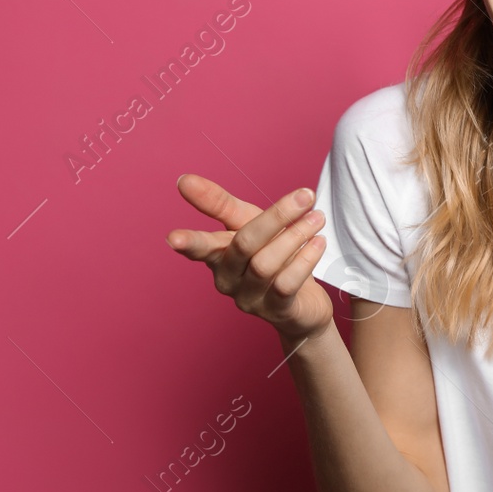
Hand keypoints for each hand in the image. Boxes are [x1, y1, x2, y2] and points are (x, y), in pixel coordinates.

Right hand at [167, 174, 332, 344]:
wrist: (303, 303)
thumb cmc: (270, 255)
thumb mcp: (247, 224)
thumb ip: (219, 204)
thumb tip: (184, 180)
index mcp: (218, 256)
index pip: (202, 245)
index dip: (190, 241)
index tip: (173, 237)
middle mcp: (228, 280)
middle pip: (244, 244)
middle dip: (276, 216)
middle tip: (306, 195)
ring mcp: (250, 299)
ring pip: (267, 263)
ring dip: (296, 235)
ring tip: (317, 217)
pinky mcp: (276, 311)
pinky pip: (287, 283)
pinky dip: (305, 259)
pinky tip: (319, 242)